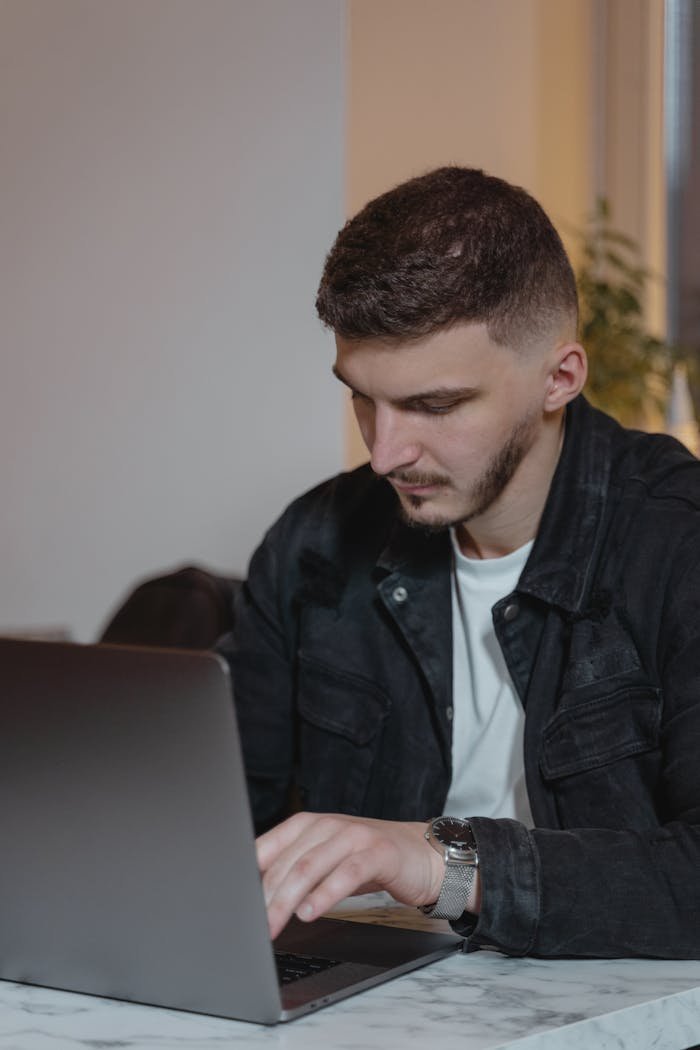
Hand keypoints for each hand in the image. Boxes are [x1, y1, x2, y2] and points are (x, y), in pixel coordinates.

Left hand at [256, 812, 444, 939]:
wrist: (423, 855)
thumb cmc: (369, 860)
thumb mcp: (327, 861)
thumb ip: (296, 870)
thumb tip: (255, 898)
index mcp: (308, 824)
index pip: (268, 847)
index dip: (248, 877)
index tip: (234, 905)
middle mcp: (328, 825)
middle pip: (286, 863)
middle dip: (265, 898)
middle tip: (253, 928)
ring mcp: (353, 836)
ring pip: (310, 868)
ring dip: (287, 900)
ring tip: (274, 924)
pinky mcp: (377, 852)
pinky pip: (345, 873)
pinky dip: (324, 895)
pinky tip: (310, 912)